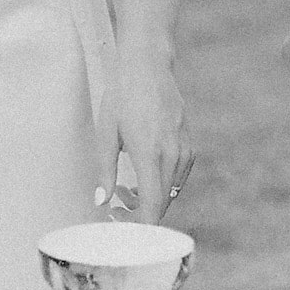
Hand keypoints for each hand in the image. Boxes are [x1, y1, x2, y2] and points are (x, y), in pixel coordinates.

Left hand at [105, 47, 192, 223]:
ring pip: (170, 193)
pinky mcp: (188, 146)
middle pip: (161, 204)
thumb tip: (101, 201)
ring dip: (149, 199)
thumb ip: (105, 170)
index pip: (151, 205)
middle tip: (116, 208)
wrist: (148, 66)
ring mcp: (184, 150)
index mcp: (149, 152)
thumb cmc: (122, 96)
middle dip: (139, 214)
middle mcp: (172, 154)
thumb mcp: (106, 133)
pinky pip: (177, 178)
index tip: (120, 222)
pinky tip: (143, 176)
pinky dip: (161, 185)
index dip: (138, 223)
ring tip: (125, 189)